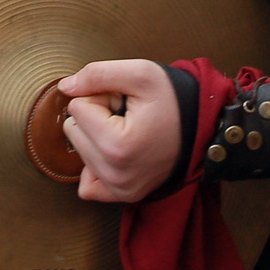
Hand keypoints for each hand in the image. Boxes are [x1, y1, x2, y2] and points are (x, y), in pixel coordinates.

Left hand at [58, 60, 181, 203]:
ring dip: (98, 136)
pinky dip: (95, 165)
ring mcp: (120, 189)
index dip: (101, 97)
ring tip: (129, 130)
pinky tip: (116, 151)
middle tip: (127, 116)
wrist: (204, 128)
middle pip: (73, 130)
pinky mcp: (122, 196)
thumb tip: (65, 88)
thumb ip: (97, 74)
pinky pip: (87, 185)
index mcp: (118, 146)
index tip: (126, 102)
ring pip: (79, 151)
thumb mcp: (141, 73)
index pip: (77, 107)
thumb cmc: (175, 101)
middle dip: (97, 117)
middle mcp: (116, 175)